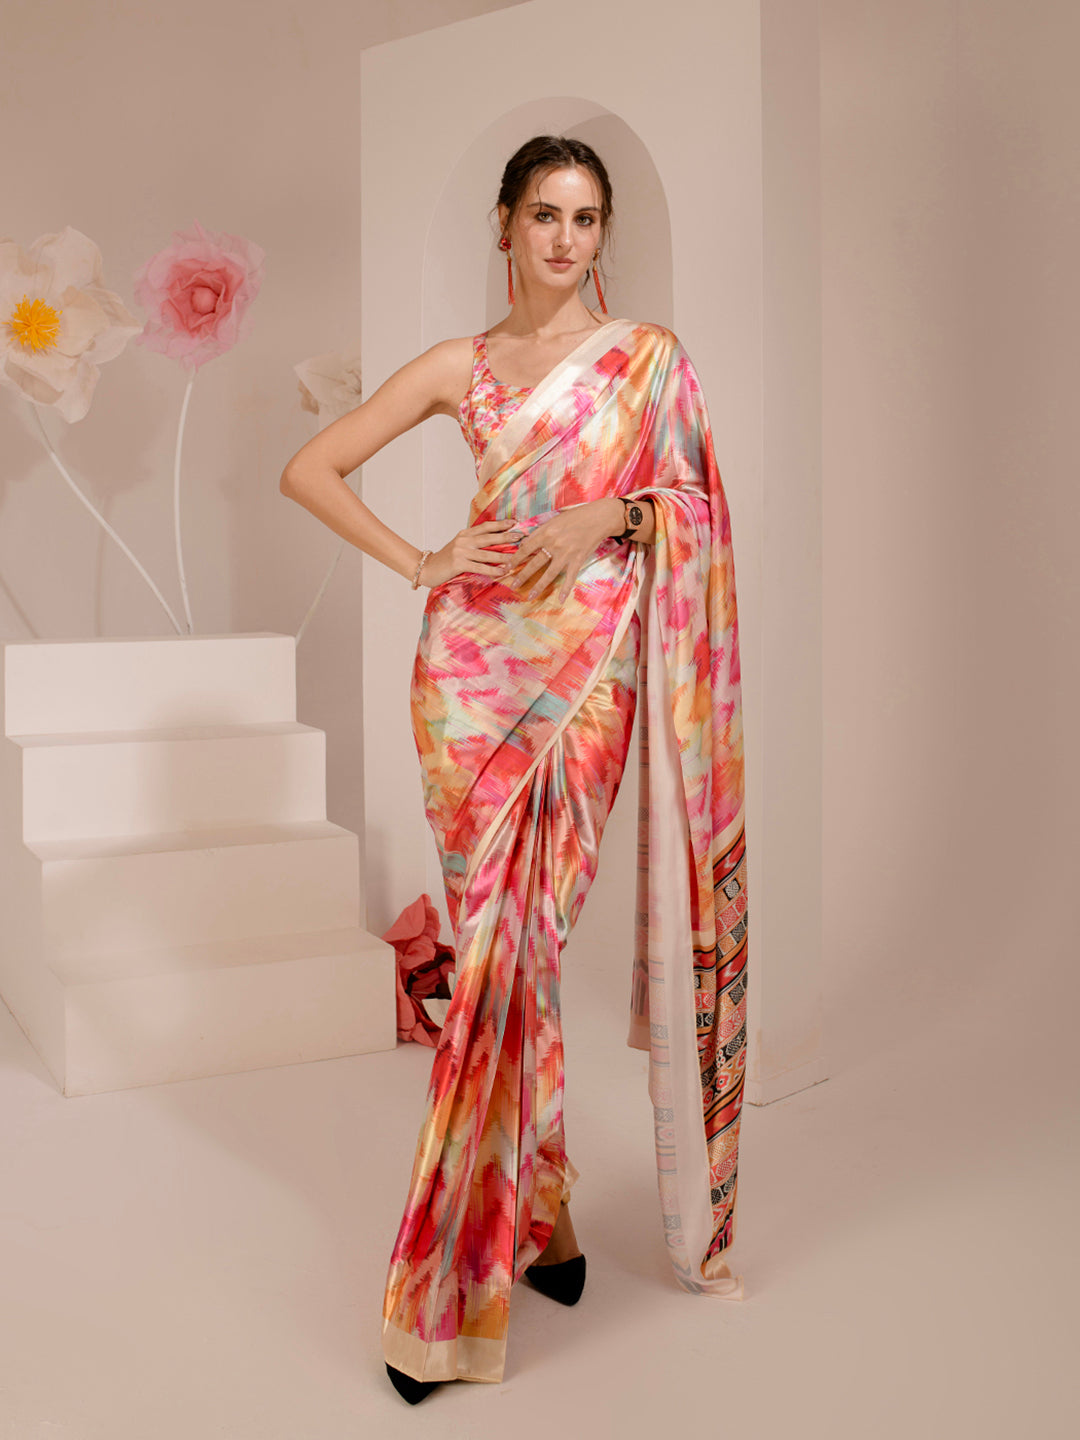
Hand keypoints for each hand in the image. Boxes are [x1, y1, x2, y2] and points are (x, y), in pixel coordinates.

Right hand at [420, 518, 521, 587]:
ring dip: (502, 556)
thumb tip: (495, 544)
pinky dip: (492, 570)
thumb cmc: (446, 560)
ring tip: (516, 557)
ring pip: (486, 553)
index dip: (501, 524)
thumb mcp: (460, 547)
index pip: (486, 526)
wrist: (427, 568)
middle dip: (506, 536)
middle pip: (489, 537)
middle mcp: (463, 540)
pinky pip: (479, 567)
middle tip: (520, 536)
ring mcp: (461, 551)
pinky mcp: (458, 563)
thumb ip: (473, 543)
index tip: (515, 523)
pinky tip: (502, 571)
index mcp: (465, 534)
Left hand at [507, 498, 623, 602]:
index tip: (506, 567)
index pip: (526, 548)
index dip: (514, 559)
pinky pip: (570, 577)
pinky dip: (566, 589)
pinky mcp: (578, 560)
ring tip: (530, 596)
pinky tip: (561, 600)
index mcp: (546, 532)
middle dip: (522, 575)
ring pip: (549, 573)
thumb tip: (525, 542)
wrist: (598, 518)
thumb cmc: (575, 517)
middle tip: (513, 585)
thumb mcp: (554, 520)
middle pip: (534, 563)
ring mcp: (566, 554)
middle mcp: (554, 544)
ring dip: (538, 586)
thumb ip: (540, 531)